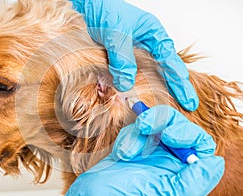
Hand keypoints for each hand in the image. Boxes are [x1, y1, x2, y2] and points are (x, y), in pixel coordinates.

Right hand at [64, 105, 223, 195]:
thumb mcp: (163, 193)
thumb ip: (193, 182)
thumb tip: (216, 161)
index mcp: (180, 172)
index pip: (199, 143)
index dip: (188, 133)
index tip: (169, 135)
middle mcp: (168, 160)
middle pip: (177, 125)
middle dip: (160, 121)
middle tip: (144, 126)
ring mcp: (150, 151)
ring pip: (155, 123)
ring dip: (139, 132)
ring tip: (126, 152)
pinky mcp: (133, 146)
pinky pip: (136, 129)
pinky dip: (128, 137)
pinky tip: (121, 153)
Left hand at [70, 0, 198, 110]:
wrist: (85, 8)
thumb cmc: (105, 10)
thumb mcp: (117, 34)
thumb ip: (123, 59)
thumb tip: (126, 84)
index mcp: (153, 34)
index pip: (170, 61)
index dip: (180, 81)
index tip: (188, 99)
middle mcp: (145, 46)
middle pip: (163, 70)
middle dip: (173, 89)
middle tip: (185, 107)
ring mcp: (131, 54)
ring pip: (145, 76)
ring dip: (151, 91)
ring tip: (162, 108)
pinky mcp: (118, 61)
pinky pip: (127, 76)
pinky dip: (130, 87)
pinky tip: (134, 97)